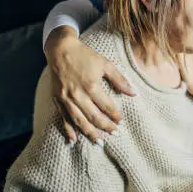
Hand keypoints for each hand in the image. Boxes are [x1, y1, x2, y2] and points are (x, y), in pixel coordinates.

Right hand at [44, 27, 136, 142]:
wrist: (60, 49)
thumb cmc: (85, 56)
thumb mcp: (105, 64)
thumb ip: (120, 80)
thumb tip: (135, 93)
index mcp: (91, 86)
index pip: (106, 106)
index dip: (115, 115)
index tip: (121, 121)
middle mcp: (77, 94)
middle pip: (93, 117)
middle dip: (105, 127)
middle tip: (115, 134)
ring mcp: (66, 98)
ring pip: (79, 121)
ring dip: (89, 133)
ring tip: (99, 142)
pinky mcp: (57, 99)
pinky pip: (63, 118)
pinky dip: (68, 130)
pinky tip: (74, 140)